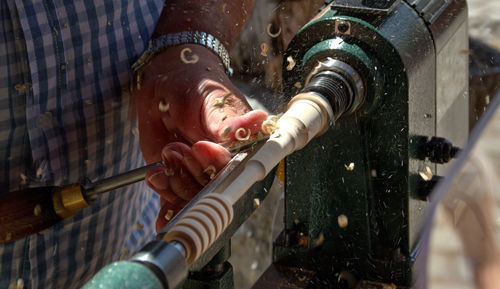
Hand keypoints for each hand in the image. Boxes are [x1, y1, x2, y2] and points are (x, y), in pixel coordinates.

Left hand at [135, 44, 267, 230]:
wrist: (166, 83)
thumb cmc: (196, 84)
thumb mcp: (211, 98)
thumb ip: (229, 119)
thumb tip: (260, 120)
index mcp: (242, 147)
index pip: (235, 169)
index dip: (217, 165)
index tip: (199, 147)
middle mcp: (224, 166)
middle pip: (213, 190)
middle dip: (190, 175)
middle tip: (175, 148)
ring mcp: (200, 175)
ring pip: (192, 199)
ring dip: (174, 184)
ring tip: (165, 154)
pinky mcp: (179, 180)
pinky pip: (175, 203)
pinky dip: (168, 214)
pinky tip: (162, 222)